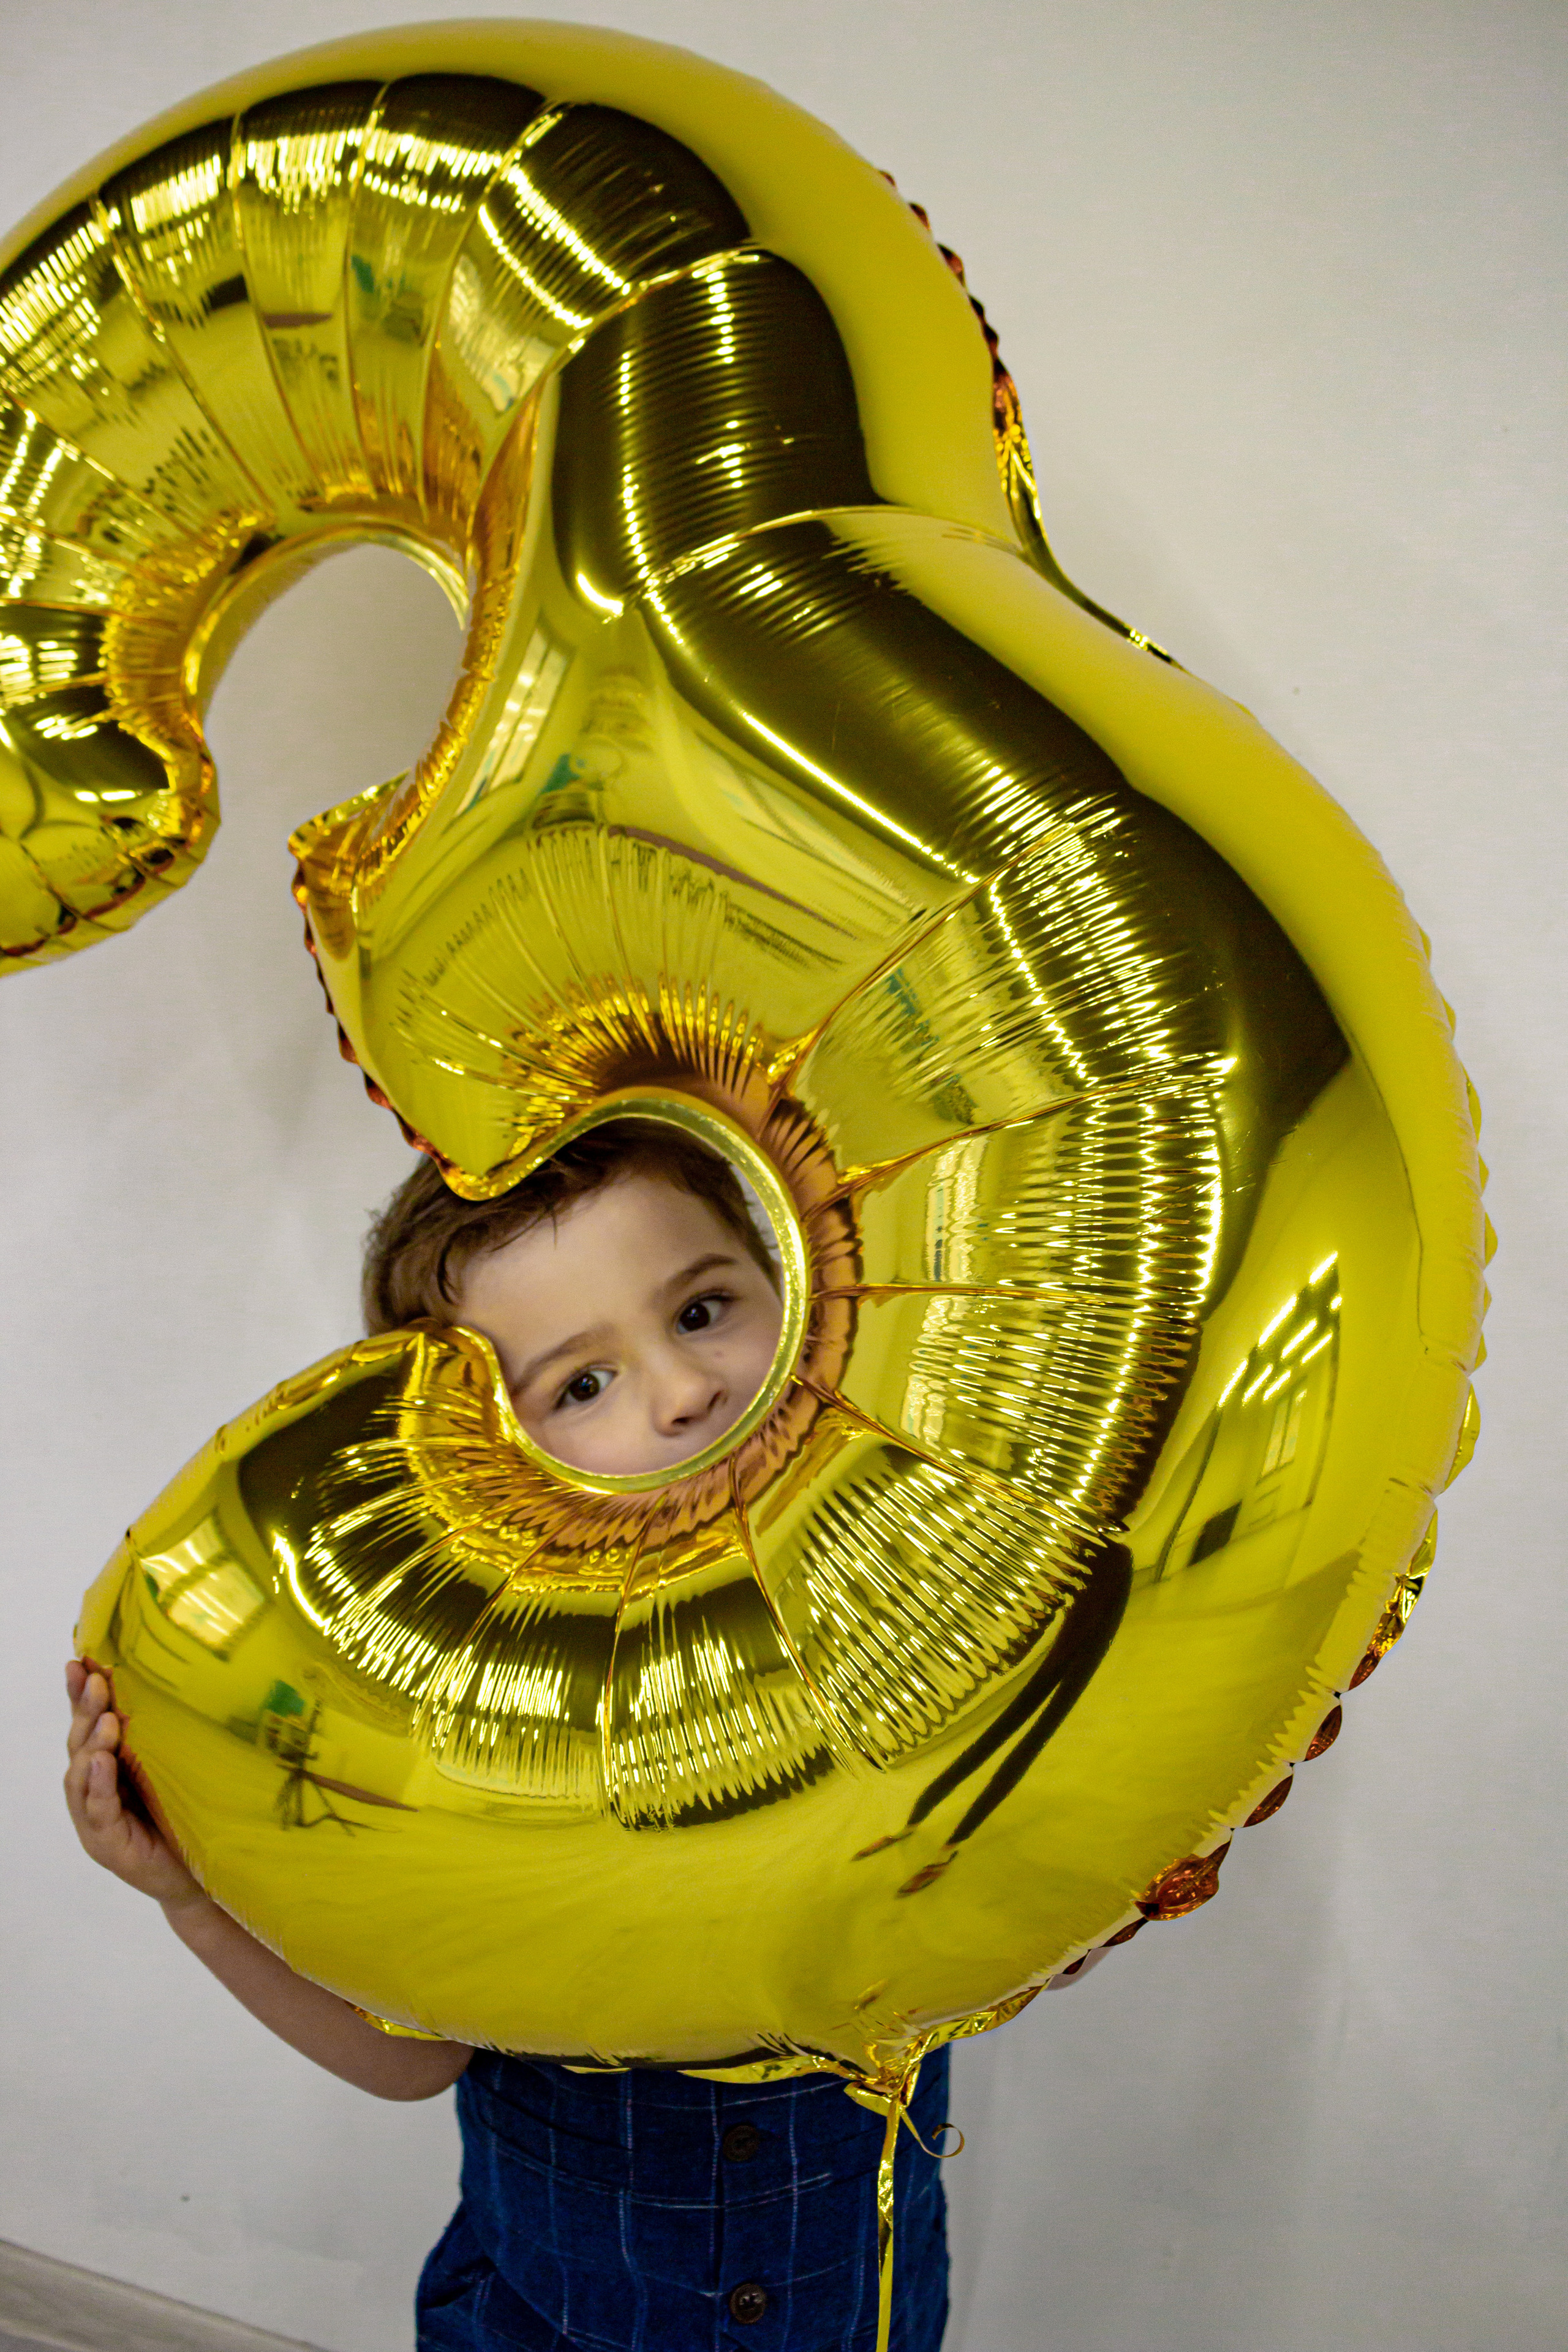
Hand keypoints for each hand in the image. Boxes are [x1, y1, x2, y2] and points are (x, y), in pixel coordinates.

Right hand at [63, 1661, 204, 1911]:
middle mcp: (96, 1790)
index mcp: (111, 1766)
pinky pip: (98, 1811)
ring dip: (90, 1742)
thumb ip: (162, 1736)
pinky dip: (98, 1785)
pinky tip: (100, 1763)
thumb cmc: (187, 1817)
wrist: (200, 1877)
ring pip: (81, 1775)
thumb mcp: (175, 1767)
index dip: (82, 1693)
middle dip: (84, 1709)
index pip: (90, 1723)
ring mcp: (97, 1819)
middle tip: (95, 1678)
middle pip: (80, 1742)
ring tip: (101, 1718)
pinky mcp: (108, 1845)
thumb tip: (173, 1683)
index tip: (81, 1659)